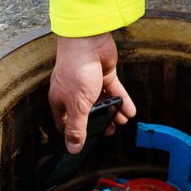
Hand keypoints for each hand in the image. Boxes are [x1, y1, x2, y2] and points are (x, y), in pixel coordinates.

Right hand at [48, 32, 136, 153]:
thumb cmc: (76, 70)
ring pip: (102, 102)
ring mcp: (90, 82)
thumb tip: (73, 148)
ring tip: (122, 121)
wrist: (89, 41)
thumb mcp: (77, 105)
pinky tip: (129, 110)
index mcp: (61, 100)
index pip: (65, 122)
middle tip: (109, 131)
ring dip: (113, 112)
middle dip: (99, 123)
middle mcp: (74, 91)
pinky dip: (122, 100)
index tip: (84, 144)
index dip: (74, 134)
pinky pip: (114, 91)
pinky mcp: (104, 74)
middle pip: (87, 112)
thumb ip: (77, 128)